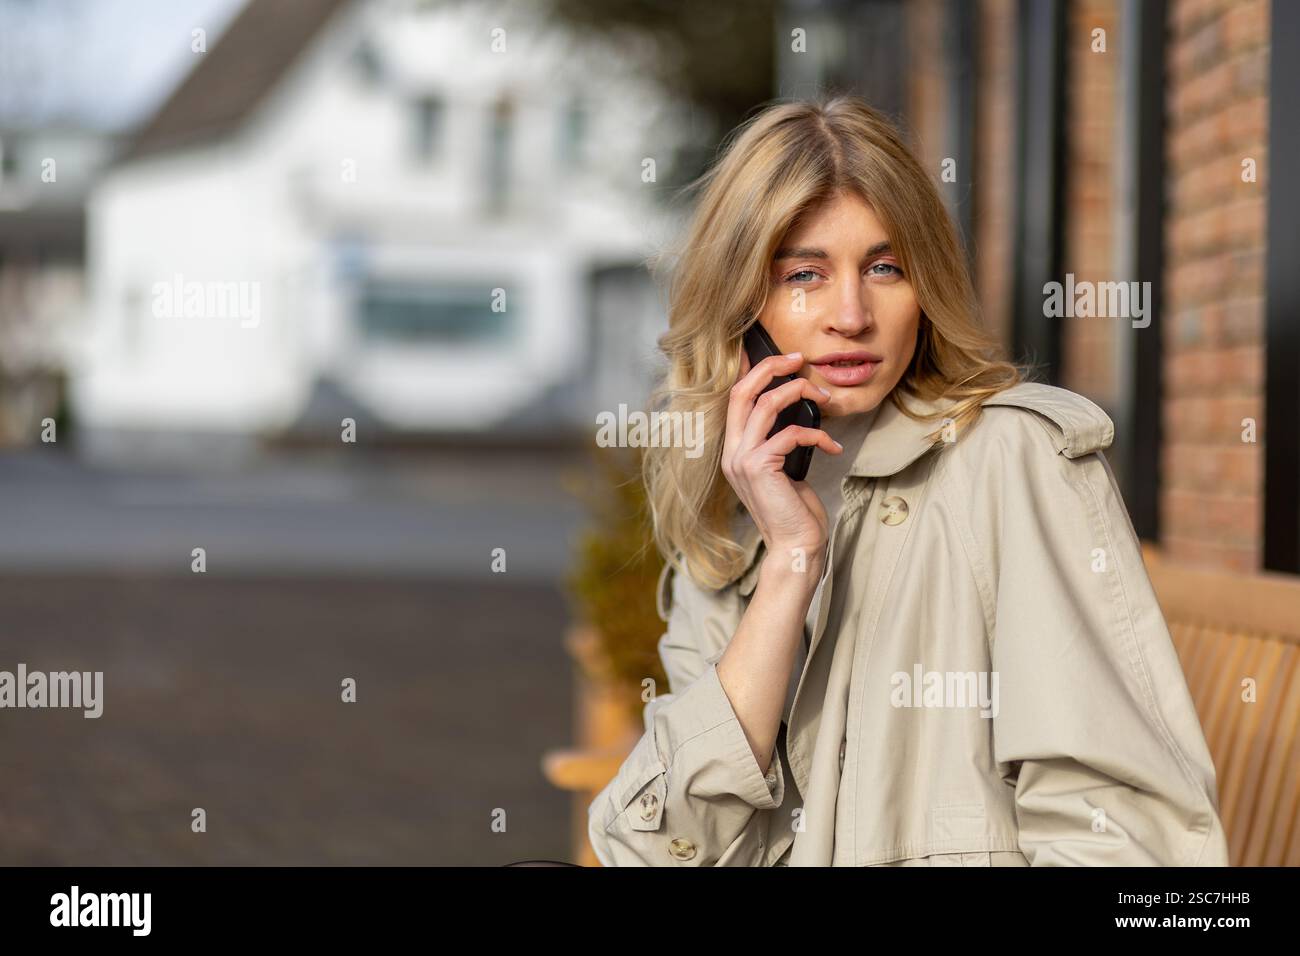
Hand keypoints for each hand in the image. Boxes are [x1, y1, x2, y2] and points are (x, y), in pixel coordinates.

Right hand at [721, 349, 841, 567]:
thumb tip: (797, 415)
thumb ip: (779, 443)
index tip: (780, 357)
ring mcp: (742, 460)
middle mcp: (732, 452)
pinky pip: (790, 433)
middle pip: (741, 392)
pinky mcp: (760, 467)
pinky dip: (817, 435)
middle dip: (770, 368)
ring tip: (823, 397)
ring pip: (766, 405)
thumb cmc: (794, 510)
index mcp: (734, 451)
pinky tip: (833, 446)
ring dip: (798, 393)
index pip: (735, 399)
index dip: (753, 371)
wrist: (795, 545)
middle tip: (798, 360)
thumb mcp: (783, 469)